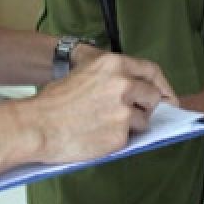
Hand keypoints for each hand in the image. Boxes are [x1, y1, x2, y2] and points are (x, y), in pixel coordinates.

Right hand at [15, 53, 176, 164]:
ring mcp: (124, 110)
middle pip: (154, 96)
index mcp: (114, 64)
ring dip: (131, 125)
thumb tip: (137, 90)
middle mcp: (124, 84)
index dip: (162, 85)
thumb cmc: (53, 103)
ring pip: (144, 120)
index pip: (152, 71)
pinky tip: (97, 136)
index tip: (167, 96)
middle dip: (147, 107)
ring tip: (103, 125)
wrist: (36, 126)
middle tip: (134, 115)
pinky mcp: (120, 134)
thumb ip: (113, 78)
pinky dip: (117, 139)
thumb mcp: (85, 74)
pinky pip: (129, 138)